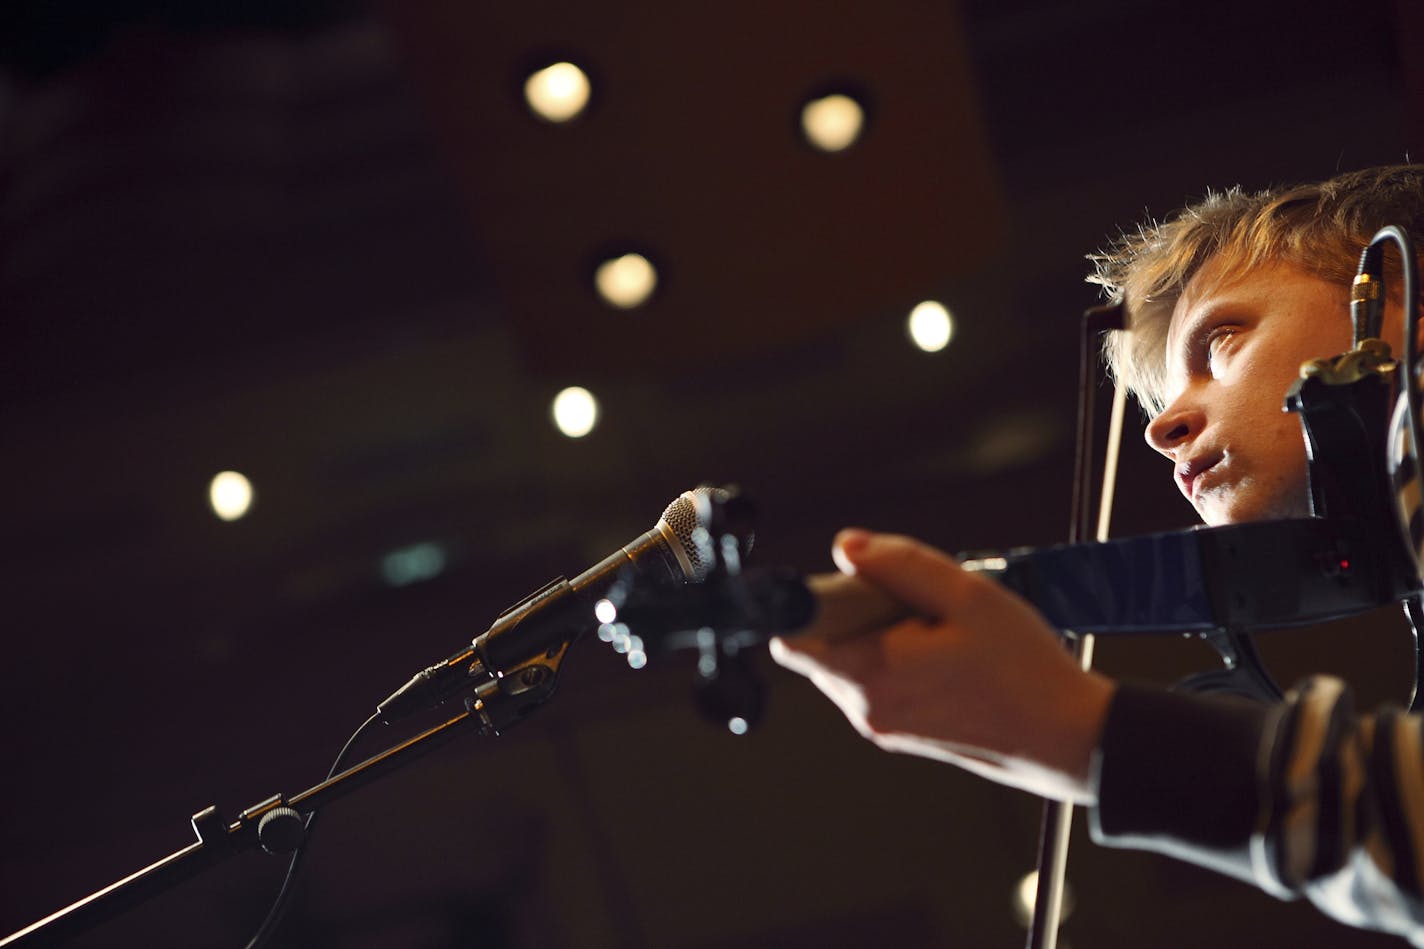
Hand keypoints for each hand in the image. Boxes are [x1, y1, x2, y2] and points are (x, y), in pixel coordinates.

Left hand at [770, 529, 1114, 803]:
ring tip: (938, 632)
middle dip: (854, 613)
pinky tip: (945, 654)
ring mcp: (881, 724)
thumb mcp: (968, 596)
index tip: (853, 586)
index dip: (812, 601)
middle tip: (915, 606)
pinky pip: (875, 682)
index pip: (791, 638)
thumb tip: (846, 546)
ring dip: (877, 635)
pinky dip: (895, 659)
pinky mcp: (899, 732)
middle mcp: (865, 707)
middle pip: (821, 643)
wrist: (1066, 738)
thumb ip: (900, 564)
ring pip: (848, 661)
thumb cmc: (1023, 670)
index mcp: (871, 674)